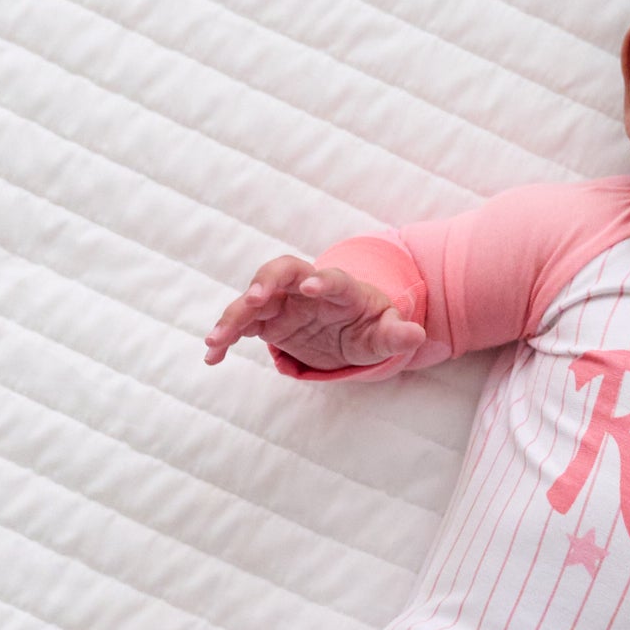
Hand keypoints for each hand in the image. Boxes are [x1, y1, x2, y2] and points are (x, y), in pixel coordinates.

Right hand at [202, 256, 424, 371]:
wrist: (348, 330)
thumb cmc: (369, 326)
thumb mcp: (385, 333)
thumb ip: (397, 334)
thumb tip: (417, 335)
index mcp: (340, 288)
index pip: (330, 278)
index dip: (321, 280)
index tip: (310, 287)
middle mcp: (305, 288)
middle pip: (281, 271)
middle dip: (266, 281)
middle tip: (254, 299)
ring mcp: (282, 301)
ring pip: (252, 298)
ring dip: (233, 315)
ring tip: (216, 340)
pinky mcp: (266, 320)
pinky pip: (240, 324)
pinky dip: (224, 338)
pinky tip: (212, 357)